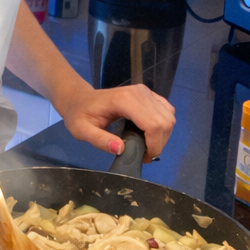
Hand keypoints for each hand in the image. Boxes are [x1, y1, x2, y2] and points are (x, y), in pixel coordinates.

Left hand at [57, 81, 174, 160]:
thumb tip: (120, 149)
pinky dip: (163, 126)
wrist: (80, 99)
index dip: (154, 144)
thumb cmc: (80, 114)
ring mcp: (146, 92)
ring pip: (169, 117)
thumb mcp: (82, 131)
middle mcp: (140, 93)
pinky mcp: (149, 94)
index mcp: (124, 100)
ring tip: (146, 146)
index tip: (144, 157)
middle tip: (144, 154)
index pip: (153, 124)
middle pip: (164, 122)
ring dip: (162, 136)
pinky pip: (167, 111)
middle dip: (159, 143)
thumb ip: (100, 140)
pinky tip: (149, 134)